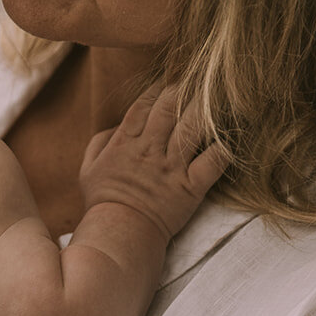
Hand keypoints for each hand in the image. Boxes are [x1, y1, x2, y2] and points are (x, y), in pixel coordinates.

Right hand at [78, 85, 226, 242]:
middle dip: (184, 89)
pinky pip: (213, 162)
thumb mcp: (88, 169)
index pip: (145, 103)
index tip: (169, 80)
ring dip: (206, 109)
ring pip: (193, 127)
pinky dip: (223, 148)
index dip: (159, 87)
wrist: (119, 236)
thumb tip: (117, 125)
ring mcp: (171, 169)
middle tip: (197, 79)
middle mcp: (150, 150)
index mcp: (125, 142)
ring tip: (216, 97)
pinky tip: (228, 139)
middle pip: (170, 107)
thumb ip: (100, 141)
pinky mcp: (190, 188)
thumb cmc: (103, 203)